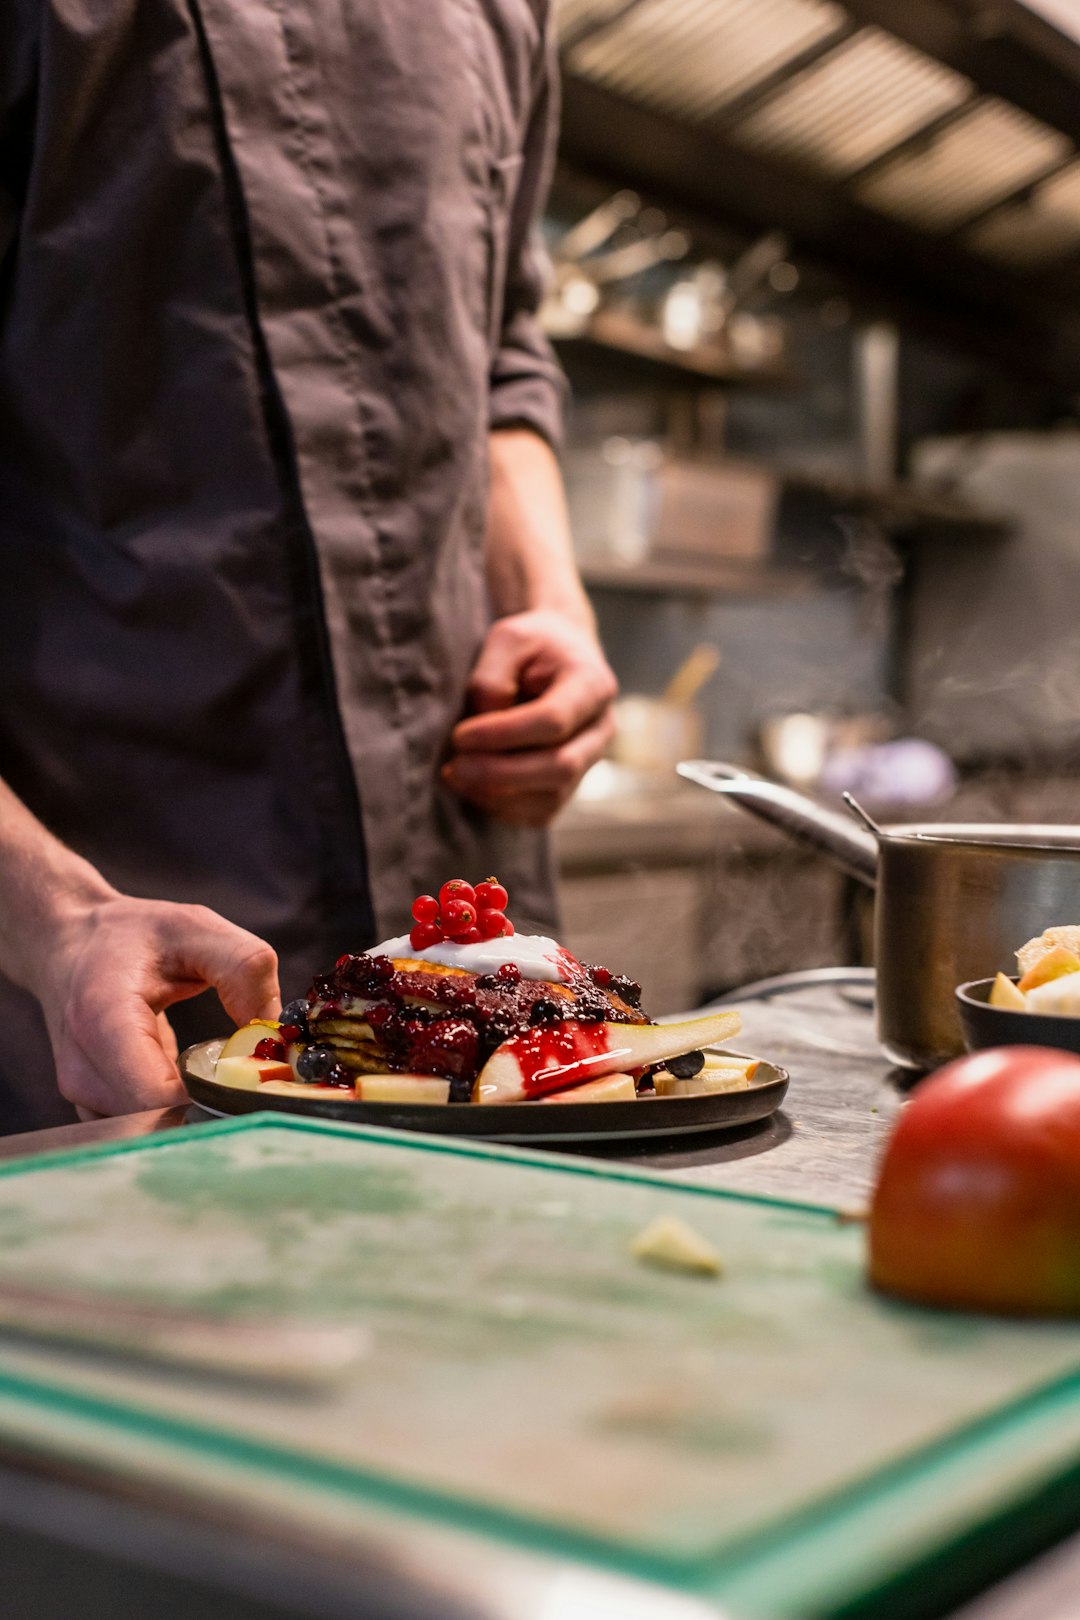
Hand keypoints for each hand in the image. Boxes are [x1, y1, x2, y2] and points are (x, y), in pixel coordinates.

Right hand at [35, 896, 279, 1118]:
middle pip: (160, 1120)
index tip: (253, 1075)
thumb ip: (243, 969)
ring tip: (218, 1066)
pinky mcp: (93, 1107)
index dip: (213, 1095)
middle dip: (213, 1106)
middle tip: (248, 1073)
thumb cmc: (131, 936)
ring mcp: (83, 1095)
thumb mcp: (195, 927)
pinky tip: (194, 1076)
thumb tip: (273, 1035)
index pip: (155, 1095)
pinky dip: (178, 1109)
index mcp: (104, 1020)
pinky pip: (146, 1125)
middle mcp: (83, 1069)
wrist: (68, 944)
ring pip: (156, 1129)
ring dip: (197, 1109)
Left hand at [443, 610, 616, 825]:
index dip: (504, 735)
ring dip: (498, 795)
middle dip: (501, 773)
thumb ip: (493, 679)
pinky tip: (473, 788)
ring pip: (551, 796)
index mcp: (592, 685)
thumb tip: (483, 725)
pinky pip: (543, 812)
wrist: (559, 654)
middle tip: (453, 767)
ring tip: (455, 775)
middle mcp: (601, 728)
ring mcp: (591, 761)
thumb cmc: (531, 644)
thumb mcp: (508, 639)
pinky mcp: (572, 784)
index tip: (460, 735)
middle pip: (560, 766)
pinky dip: (504, 809)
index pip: (553, 721)